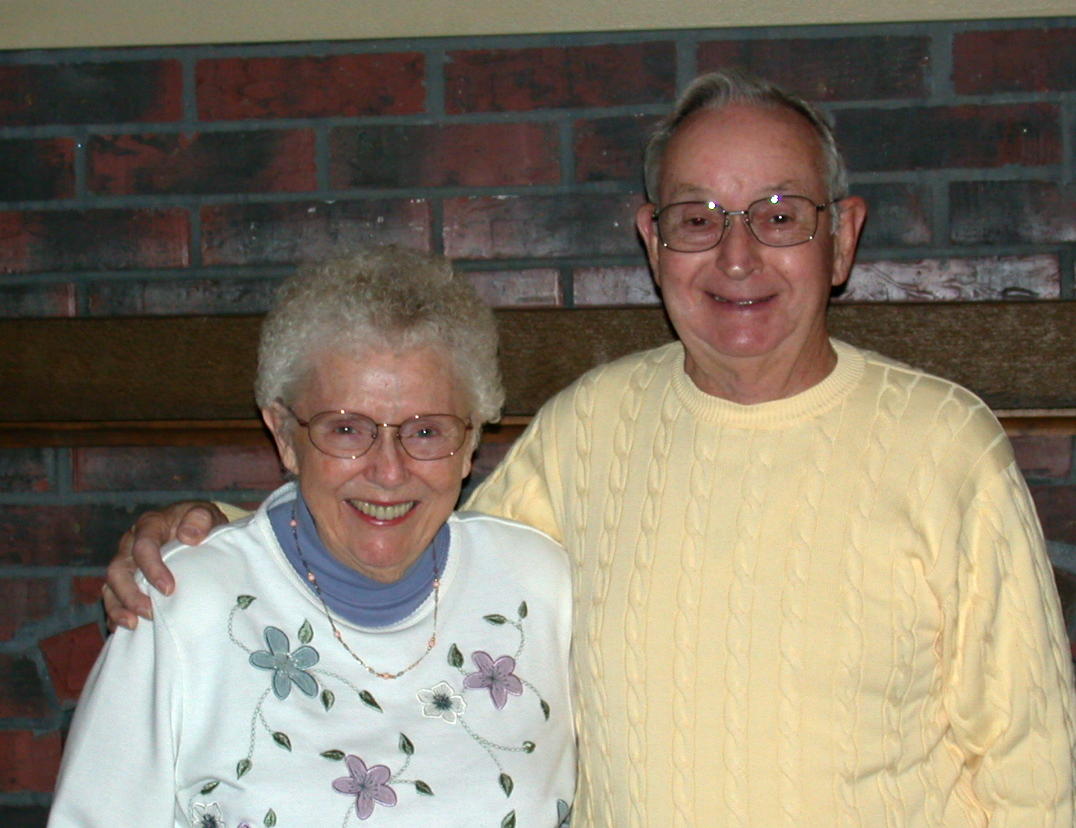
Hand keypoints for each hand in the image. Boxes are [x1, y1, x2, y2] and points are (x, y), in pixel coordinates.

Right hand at [103, 502, 227, 629]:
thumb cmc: (199, 523)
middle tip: (149, 612)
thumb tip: (189, 536)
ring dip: (119, 607)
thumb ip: (200, 519)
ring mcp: (125, 563)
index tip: (169, 589)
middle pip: (117, 570)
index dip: (152, 568)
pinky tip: (128, 629)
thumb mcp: (205, 514)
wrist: (195, 528)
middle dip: (130, 594)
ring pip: (110, 586)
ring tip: (134, 625)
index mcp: (149, 525)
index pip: (143, 546)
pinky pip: (112, 598)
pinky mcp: (126, 580)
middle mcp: (130, 544)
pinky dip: (116, 614)